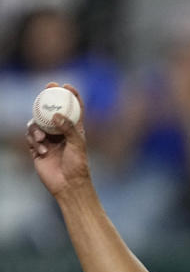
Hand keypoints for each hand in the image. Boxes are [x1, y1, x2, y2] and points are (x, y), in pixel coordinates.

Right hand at [25, 83, 90, 197]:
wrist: (68, 185)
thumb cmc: (78, 166)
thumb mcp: (77, 145)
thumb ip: (68, 128)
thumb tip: (57, 114)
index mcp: (75, 131)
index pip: (73, 110)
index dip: (71, 96)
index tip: (66, 86)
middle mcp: (61, 133)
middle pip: (52, 111)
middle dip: (47, 99)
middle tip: (46, 89)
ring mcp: (49, 140)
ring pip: (37, 123)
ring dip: (36, 128)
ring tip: (41, 139)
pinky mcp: (38, 149)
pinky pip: (31, 137)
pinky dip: (33, 141)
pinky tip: (41, 151)